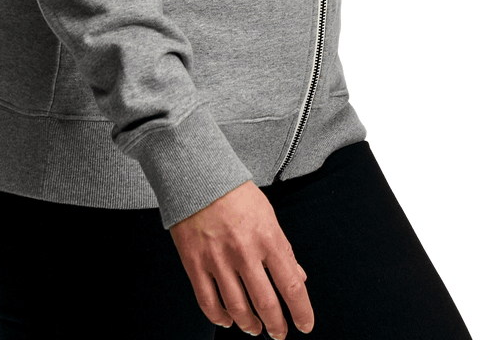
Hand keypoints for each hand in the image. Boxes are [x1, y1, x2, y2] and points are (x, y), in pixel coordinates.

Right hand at [169, 180, 313, 336]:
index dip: (302, 312)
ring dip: (249, 326)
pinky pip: (208, 302)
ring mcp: (218, 260)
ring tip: (254, 328)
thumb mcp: (268, 216)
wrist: (198, 176)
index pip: (292, 286)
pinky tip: (227, 320)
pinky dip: (220, 318)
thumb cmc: (235, 194)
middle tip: (279, 332)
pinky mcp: (195, 263)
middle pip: (266, 305)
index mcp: (268, 238)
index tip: (305, 325)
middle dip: (277, 326)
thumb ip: (283, 249)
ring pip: (238, 309)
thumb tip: (298, 277)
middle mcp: (244, 252)